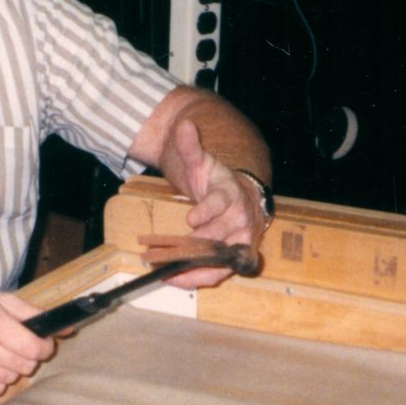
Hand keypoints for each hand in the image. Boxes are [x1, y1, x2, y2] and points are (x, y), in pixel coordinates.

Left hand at [166, 119, 268, 287]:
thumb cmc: (218, 183)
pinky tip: (174, 279)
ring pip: (218, 258)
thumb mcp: (203, 163)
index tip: (191, 219)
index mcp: (231, 195)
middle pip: (217, 235)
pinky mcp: (236, 259)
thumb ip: (190, 147)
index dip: (207, 211)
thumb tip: (183, 125)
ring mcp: (241, 242)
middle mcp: (240, 220)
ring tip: (165, 269)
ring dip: (191, 266)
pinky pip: (218, 273)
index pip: (221, 203)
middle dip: (190, 244)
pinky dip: (197, 279)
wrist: (244, 198)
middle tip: (161, 251)